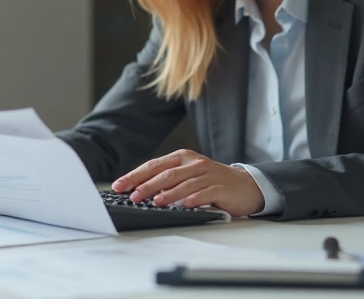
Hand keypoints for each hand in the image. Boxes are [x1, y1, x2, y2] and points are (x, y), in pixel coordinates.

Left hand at [110, 149, 264, 216]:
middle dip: (147, 185)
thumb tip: (139, 190)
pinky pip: (206, 192)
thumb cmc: (211, 181)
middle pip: (167, 173)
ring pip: (185, 183)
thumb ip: (167, 180)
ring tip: (156, 202)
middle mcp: (194, 163)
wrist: (245, 185)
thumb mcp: (187, 176)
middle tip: (133, 196)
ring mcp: (208, 174)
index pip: (154, 165)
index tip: (119, 186)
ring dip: (169, 193)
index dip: (135, 175)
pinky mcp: (221, 187)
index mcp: (182, 158)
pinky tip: (185, 205)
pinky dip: (195, 198)